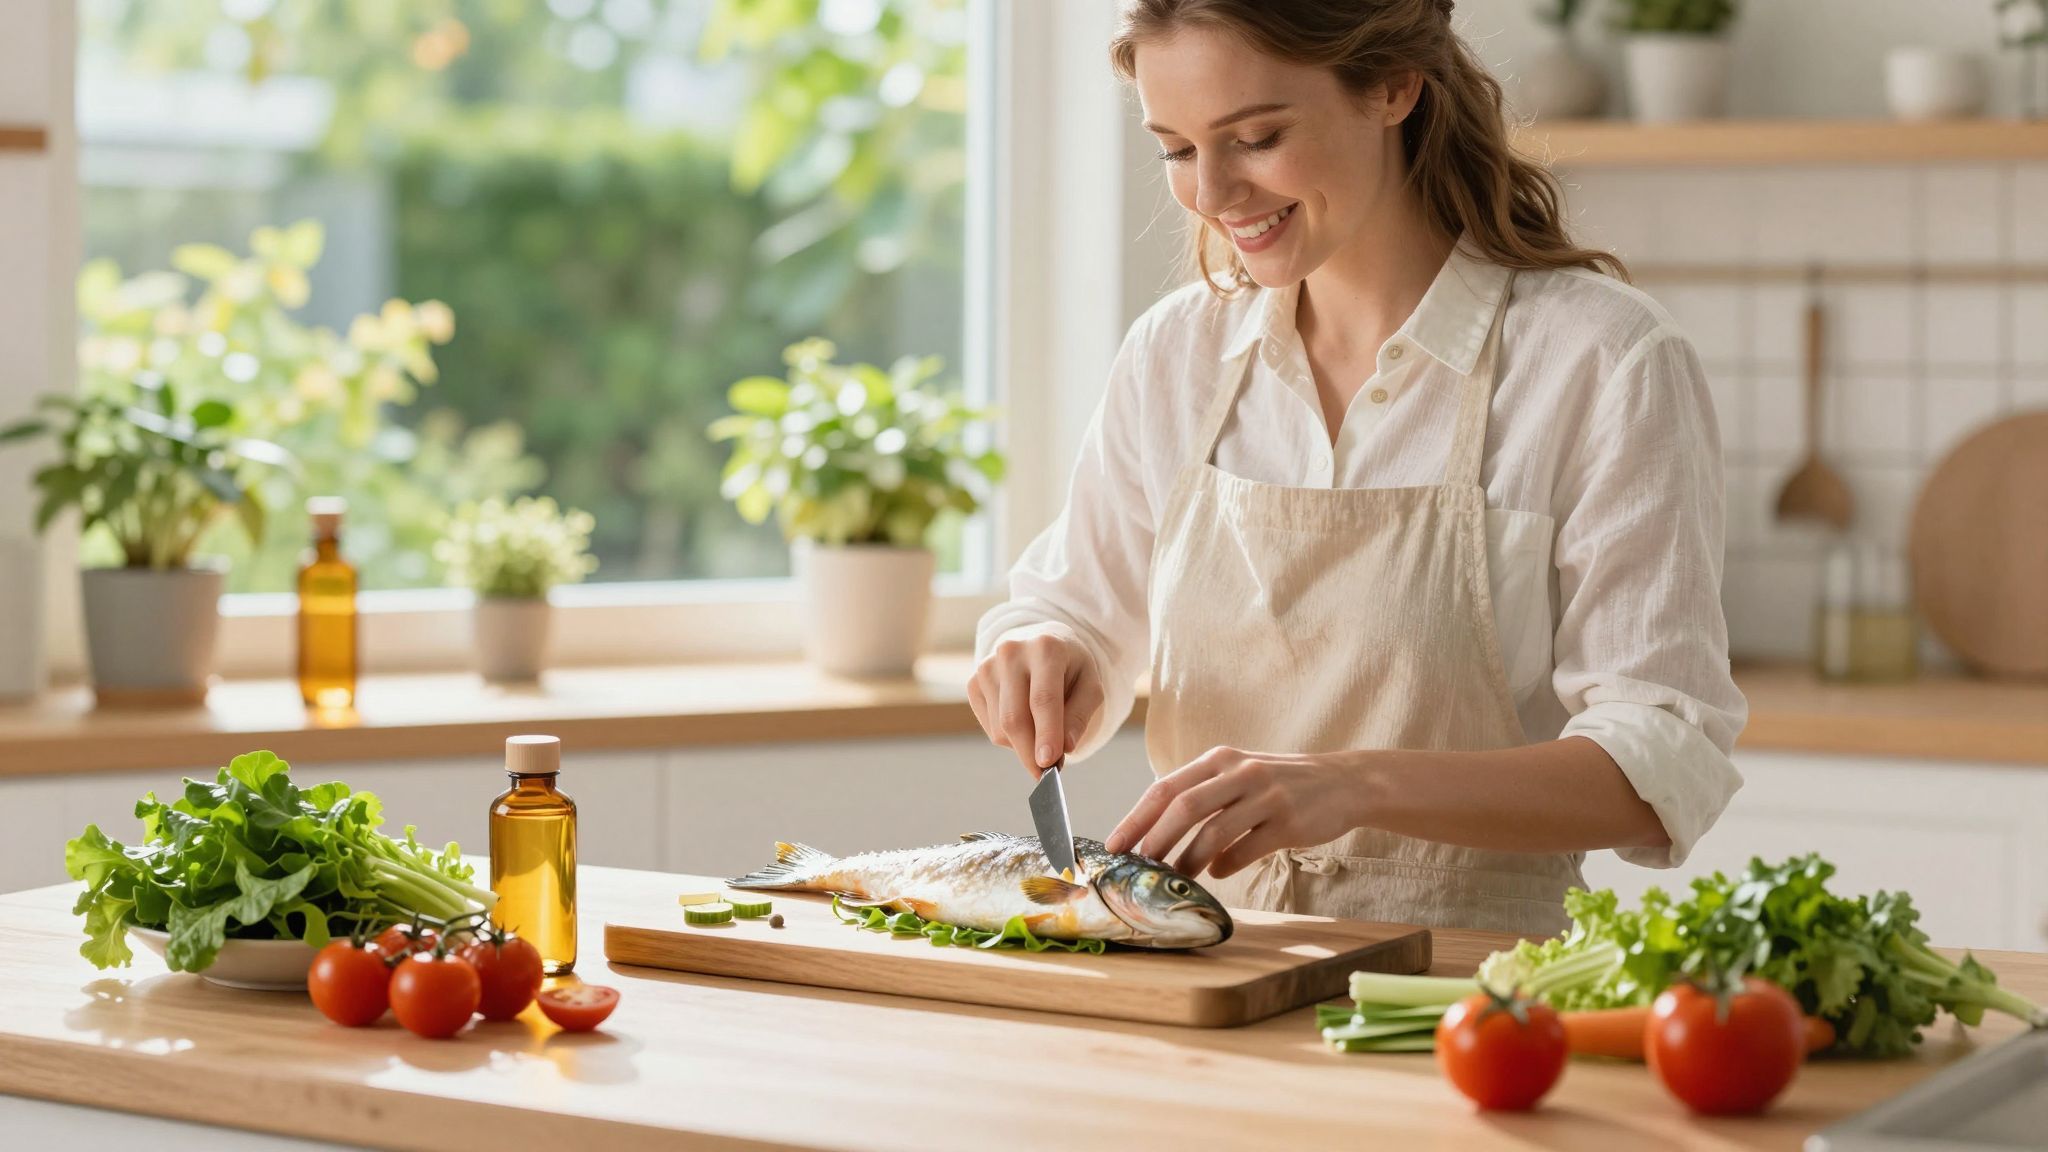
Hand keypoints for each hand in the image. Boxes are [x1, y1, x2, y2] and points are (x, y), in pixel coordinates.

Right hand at [967, 624, 1105, 777]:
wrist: (1042, 645)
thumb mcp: (1090, 686)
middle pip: (1015, 718)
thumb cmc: (1070, 669)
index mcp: (1046, 648)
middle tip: (1046, 772)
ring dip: (1023, 745)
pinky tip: (1024, 722)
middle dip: (1030, 752)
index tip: (1049, 763)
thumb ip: (1080, 716)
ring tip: (1042, 733)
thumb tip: (1065, 747)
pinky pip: (989, 728)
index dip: (1047, 733)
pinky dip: (1009, 737)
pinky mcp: (973, 683)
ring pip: (1000, 728)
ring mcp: (987, 667)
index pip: (1043, 699)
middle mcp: (1011, 653)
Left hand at [1104, 747, 1368, 878]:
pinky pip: (1247, 848)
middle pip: (1183, 806)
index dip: (1135, 818)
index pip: (1165, 787)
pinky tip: (1217, 874)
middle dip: (1154, 840)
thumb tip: (1158, 834)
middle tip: (1137, 867)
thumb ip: (1202, 796)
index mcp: (1219, 759)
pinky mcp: (1289, 821)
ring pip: (1213, 831)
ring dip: (1188, 860)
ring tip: (1174, 878)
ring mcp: (1266, 795)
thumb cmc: (1280, 783)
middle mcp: (1239, 772)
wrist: (1344, 782)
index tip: (1113, 845)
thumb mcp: (1239, 775)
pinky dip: (1226, 865)